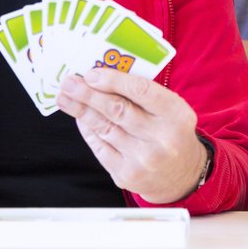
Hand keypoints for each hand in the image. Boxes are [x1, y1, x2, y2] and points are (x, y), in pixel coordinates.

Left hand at [57, 68, 208, 203]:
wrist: (182, 175)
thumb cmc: (171, 133)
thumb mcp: (171, 110)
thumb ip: (143, 94)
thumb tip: (101, 78)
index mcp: (176, 114)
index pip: (141, 91)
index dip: (113, 80)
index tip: (91, 73)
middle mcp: (161, 138)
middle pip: (117, 110)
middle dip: (89, 94)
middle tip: (69, 82)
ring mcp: (142, 159)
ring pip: (104, 128)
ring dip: (81, 110)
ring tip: (65, 97)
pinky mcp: (126, 174)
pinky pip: (100, 147)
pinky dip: (88, 129)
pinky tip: (79, 117)